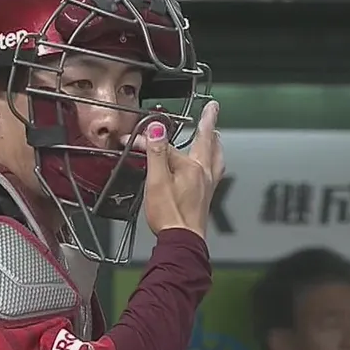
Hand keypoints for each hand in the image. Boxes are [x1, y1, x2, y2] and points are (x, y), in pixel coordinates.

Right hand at [137, 101, 224, 238]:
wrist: (182, 241)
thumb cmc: (170, 215)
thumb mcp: (157, 181)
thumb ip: (157, 153)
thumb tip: (157, 129)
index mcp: (192, 167)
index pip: (167, 146)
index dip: (149, 141)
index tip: (133, 141)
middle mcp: (204, 173)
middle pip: (207, 141)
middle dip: (208, 122)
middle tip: (212, 108)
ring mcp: (207, 184)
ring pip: (216, 156)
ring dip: (214, 142)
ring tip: (216, 134)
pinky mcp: (206, 196)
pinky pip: (215, 170)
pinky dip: (214, 160)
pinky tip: (210, 166)